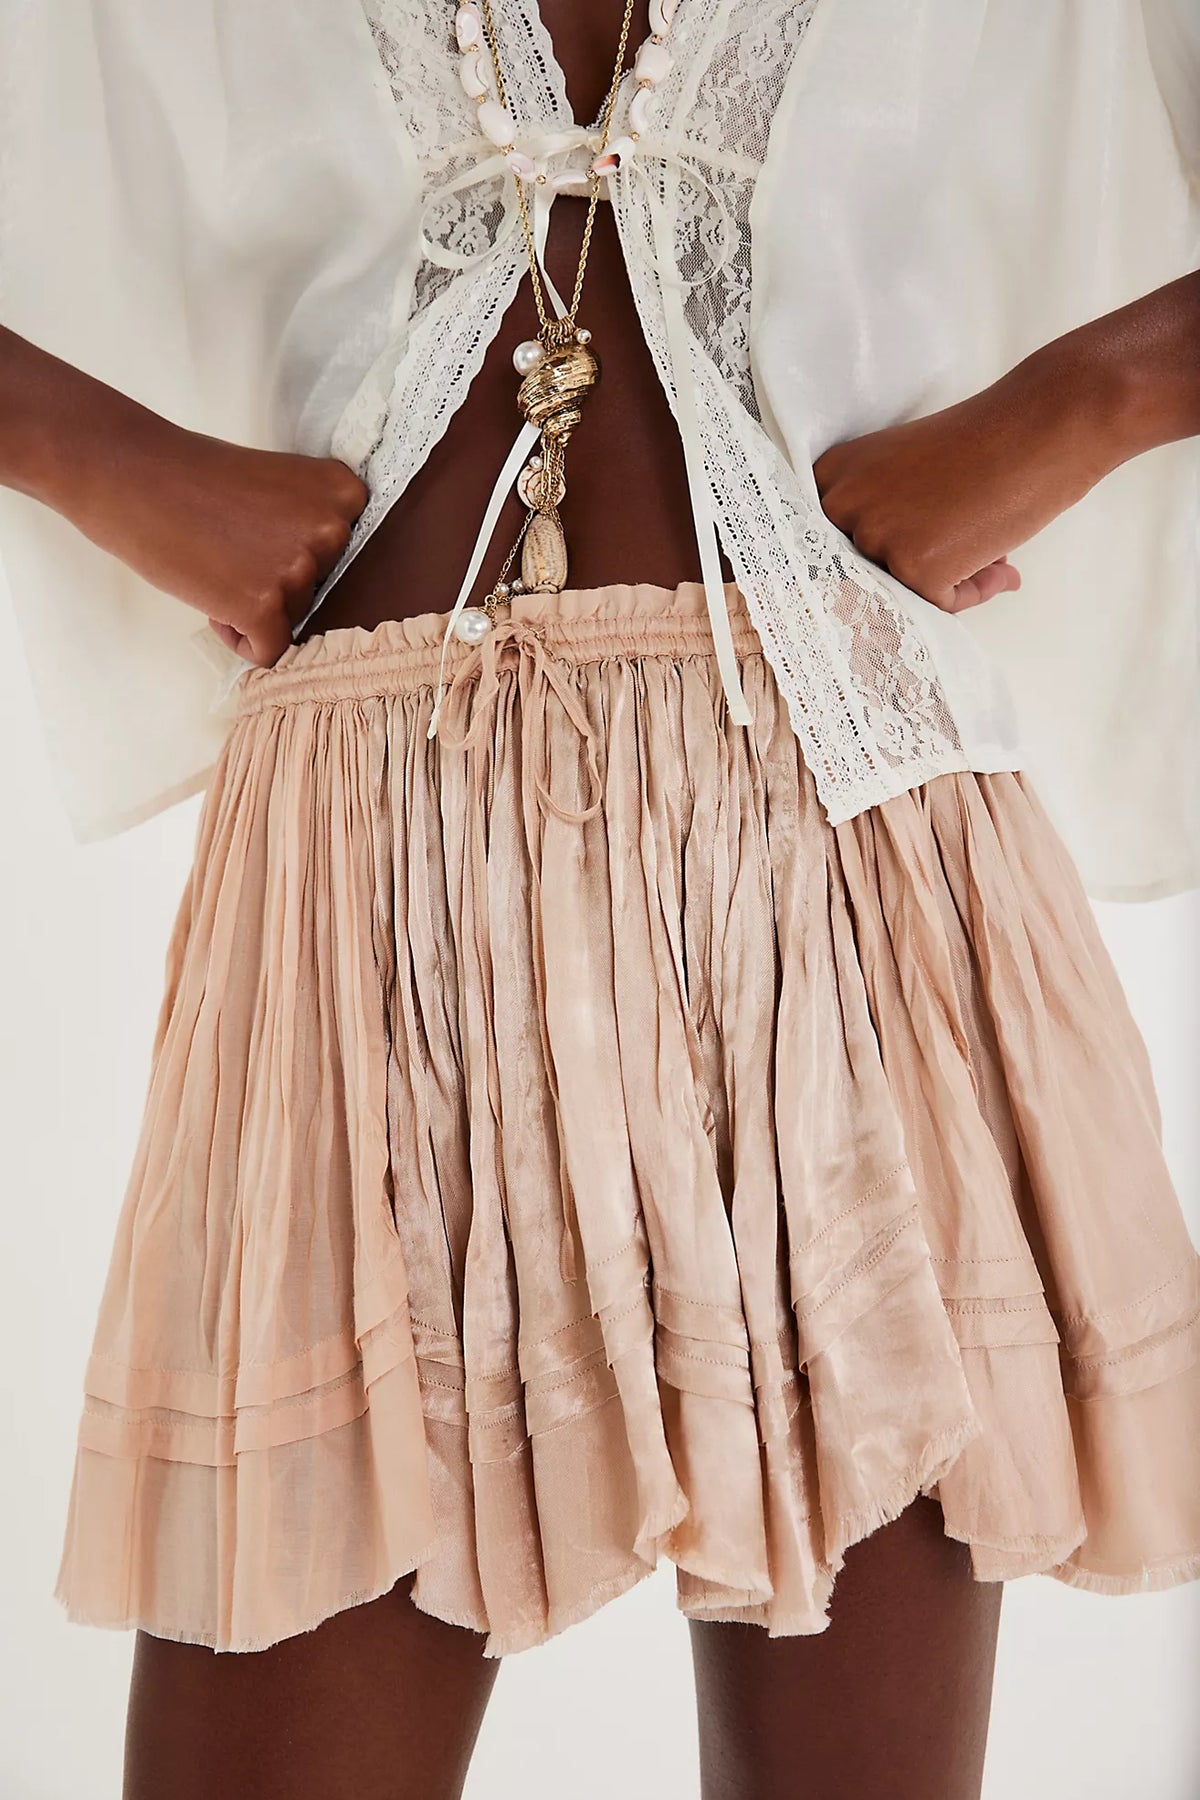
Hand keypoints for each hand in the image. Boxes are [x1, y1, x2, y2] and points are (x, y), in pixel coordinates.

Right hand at [72, 414, 368, 665]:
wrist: (132, 478)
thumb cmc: (196, 479)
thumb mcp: (278, 484)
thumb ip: (311, 522)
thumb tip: (326, 580)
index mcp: (342, 493)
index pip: (345, 554)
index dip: (297, 552)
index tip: (260, 533)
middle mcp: (332, 530)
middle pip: (321, 588)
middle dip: (277, 580)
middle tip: (231, 548)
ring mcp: (299, 569)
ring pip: (295, 617)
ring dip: (255, 605)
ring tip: (216, 565)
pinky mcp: (265, 607)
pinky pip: (270, 651)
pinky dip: (240, 638)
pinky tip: (213, 602)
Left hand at [812, 352, 1116, 613]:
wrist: (1039, 426)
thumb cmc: (984, 440)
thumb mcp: (909, 468)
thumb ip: (888, 514)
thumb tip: (897, 570)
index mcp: (834, 475)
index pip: (840, 540)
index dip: (885, 550)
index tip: (919, 545)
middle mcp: (842, 506)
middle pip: (868, 570)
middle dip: (917, 565)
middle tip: (967, 544)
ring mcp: (876, 537)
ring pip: (903, 589)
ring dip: (950, 579)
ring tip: (990, 549)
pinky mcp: (913, 567)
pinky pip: (940, 604)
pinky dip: (974, 592)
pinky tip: (1001, 564)